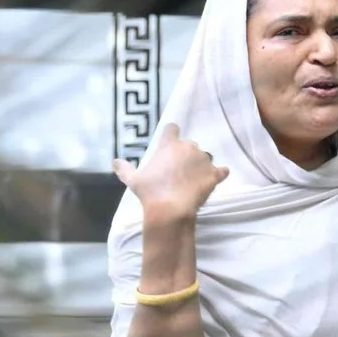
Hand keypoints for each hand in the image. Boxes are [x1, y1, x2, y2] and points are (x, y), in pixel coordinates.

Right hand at [113, 123, 227, 223]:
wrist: (171, 208)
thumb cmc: (150, 191)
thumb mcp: (133, 179)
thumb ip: (124, 168)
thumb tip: (115, 161)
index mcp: (169, 144)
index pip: (172, 128)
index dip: (172, 134)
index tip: (170, 142)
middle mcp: (189, 147)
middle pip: (190, 144)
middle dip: (186, 154)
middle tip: (179, 169)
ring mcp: (204, 160)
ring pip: (205, 157)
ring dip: (201, 164)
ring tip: (193, 178)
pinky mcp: (215, 174)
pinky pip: (222, 170)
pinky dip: (220, 173)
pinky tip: (216, 178)